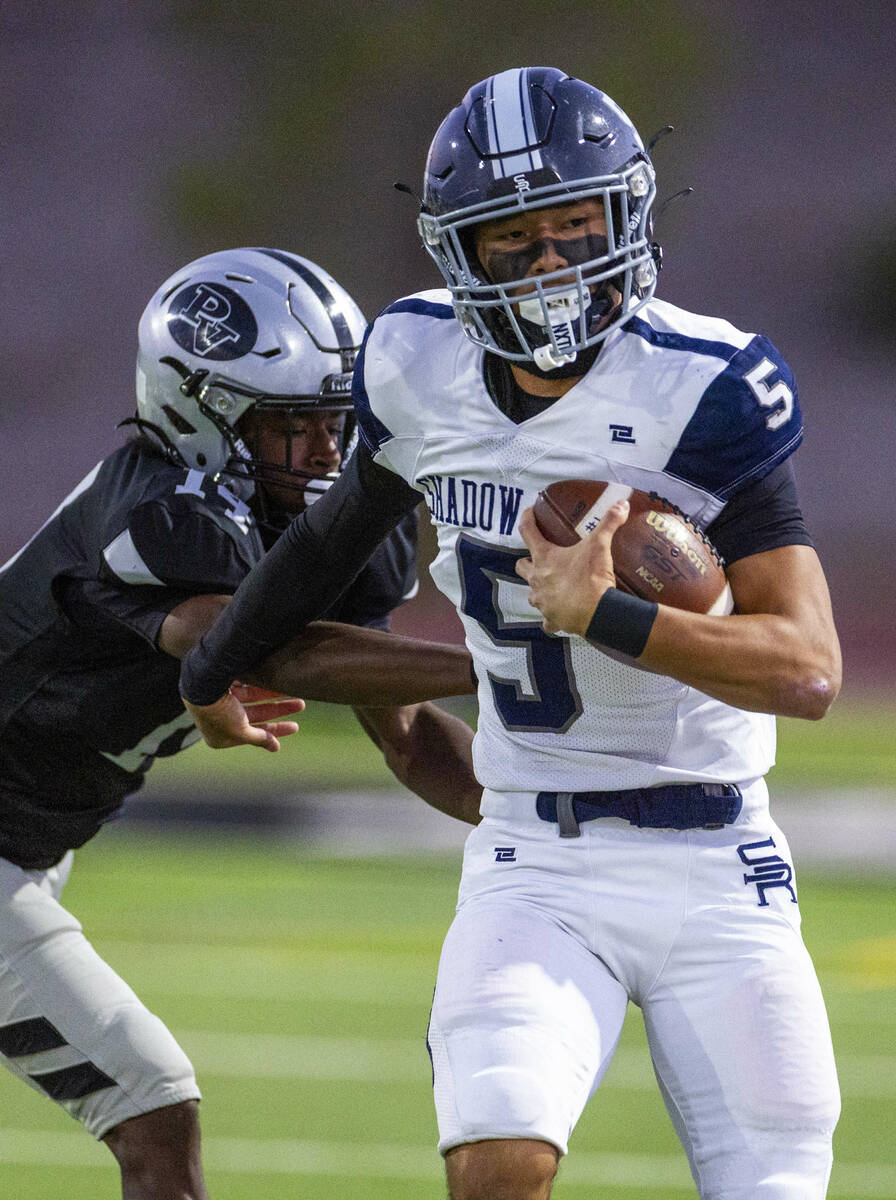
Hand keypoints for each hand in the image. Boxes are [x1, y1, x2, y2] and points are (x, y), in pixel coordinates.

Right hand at [182, 686, 304, 751]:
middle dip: (279, 709)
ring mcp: (220, 699)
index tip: (295, 727)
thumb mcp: (240, 732)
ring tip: (294, 688)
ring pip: (253, 697)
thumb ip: (258, 739)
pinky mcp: (221, 682)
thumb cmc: (217, 712)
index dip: (275, 732)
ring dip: (273, 693)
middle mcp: (219, 718)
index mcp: (219, 736)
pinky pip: (246, 683)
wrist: (199, 684)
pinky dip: (259, 683)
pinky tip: (273, 679)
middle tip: (300, 704)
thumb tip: (274, 747)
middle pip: (255, 714)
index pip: (253, 734)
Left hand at [516, 499, 629, 635]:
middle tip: (540, 559)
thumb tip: (621, 504)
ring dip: (539, 589)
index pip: (527, 531)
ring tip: (553, 586)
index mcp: (544, 558)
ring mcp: (542, 602)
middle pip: (521, 567)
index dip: (526, 519)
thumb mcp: (600, 545)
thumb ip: (609, 523)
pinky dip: (552, 617)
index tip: (529, 512)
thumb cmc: (592, 576)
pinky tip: (560, 613)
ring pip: (532, 595)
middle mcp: (537, 580)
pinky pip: (547, 620)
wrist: (598, 613)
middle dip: (527, 562)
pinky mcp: (552, 619)